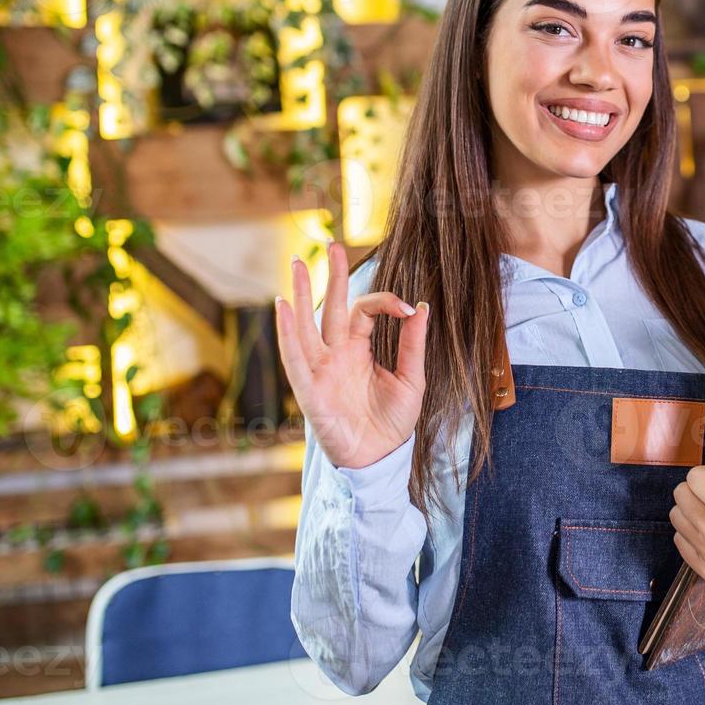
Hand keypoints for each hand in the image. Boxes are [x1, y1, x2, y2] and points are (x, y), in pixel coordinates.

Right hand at [274, 241, 429, 469]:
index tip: (407, 309)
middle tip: (330, 245)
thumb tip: (421, 306)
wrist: (380, 459)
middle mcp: (336, 354)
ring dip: (300, 295)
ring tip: (296, 264)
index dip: (385, 302)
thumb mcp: (411, 379)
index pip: (364, 311)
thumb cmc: (392, 422)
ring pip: (306, 325)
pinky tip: (283, 306)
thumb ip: (412, 344)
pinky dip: (287, 333)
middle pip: (330, 307)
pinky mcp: (309, 388)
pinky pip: (295, 357)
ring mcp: (320, 369)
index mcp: (359, 349)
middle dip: (330, 277)